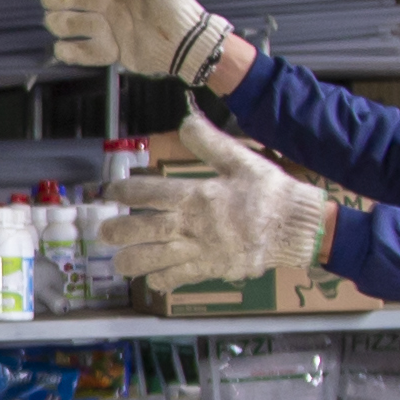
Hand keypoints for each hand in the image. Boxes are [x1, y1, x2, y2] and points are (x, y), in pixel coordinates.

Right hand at [40, 0, 234, 86]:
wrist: (186, 46)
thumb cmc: (176, 10)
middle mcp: (103, 2)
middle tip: (71, 3)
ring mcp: (103, 27)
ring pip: (62, 23)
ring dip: (65, 24)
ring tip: (92, 27)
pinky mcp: (107, 50)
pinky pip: (76, 52)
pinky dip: (72, 52)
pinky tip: (82, 47)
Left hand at [106, 113, 330, 291]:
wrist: (296, 226)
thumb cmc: (270, 192)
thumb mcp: (241, 159)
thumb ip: (209, 142)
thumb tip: (185, 119)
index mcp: (197, 196)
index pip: (151, 192)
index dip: (126, 192)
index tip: (110, 192)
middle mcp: (193, 226)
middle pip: (146, 230)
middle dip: (120, 232)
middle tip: (103, 233)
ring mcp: (201, 251)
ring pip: (158, 259)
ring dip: (134, 262)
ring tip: (119, 264)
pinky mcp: (213, 269)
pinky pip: (182, 277)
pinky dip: (164, 280)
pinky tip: (153, 280)